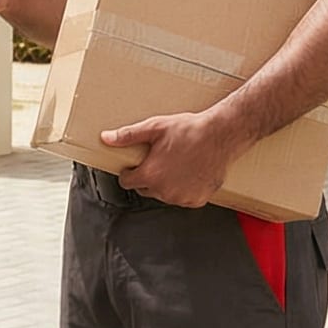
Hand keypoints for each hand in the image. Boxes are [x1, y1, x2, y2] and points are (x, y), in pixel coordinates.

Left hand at [103, 110, 244, 208]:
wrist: (221, 136)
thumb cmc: (190, 131)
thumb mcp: (155, 127)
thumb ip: (128, 135)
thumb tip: (107, 138)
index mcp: (150, 175)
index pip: (127, 182)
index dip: (129, 172)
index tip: (134, 165)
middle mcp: (164, 191)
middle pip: (145, 189)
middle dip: (148, 176)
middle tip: (160, 159)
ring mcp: (181, 198)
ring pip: (164, 194)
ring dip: (166, 183)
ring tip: (177, 163)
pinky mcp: (196, 200)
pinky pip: (183, 198)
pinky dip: (184, 189)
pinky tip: (189, 173)